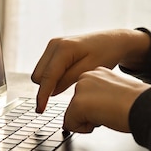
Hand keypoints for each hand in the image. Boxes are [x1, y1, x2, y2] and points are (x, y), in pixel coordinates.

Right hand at [31, 29, 149, 111]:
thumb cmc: (106, 53)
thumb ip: (68, 80)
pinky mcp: (54, 48)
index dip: (43, 95)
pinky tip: (67, 77)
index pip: (47, 76)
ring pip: (40, 72)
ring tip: (71, 83)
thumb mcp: (89, 70)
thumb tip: (51, 92)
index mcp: (64, 48)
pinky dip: (52, 76)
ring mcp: (53, 45)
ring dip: (49, 82)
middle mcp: (55, 44)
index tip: (40, 109)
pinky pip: (45, 68)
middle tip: (66, 93)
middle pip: (38, 75)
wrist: (112, 41)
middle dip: (47, 88)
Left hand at [63, 67, 150, 132]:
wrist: (144, 105)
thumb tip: (93, 108)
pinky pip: (70, 125)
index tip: (111, 106)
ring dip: (88, 120)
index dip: (97, 107)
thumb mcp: (116, 92)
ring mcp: (80, 89)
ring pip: (72, 115)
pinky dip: (83, 129)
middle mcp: (86, 77)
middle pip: (76, 105)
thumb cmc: (137, 101)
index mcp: (97, 73)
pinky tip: (102, 119)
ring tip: (107, 114)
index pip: (85, 96)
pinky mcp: (77, 104)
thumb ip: (102, 95)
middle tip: (110, 111)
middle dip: (89, 113)